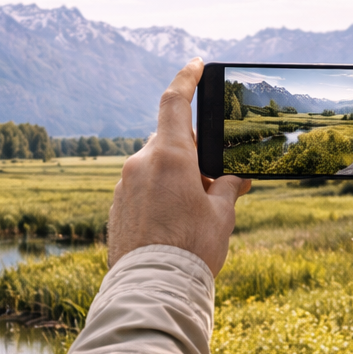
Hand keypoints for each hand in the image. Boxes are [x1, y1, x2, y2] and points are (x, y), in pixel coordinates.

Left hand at [108, 59, 250, 273]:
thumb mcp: (221, 215)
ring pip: (153, 165)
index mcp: (169, 156)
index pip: (174, 101)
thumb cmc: (191, 250)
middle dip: (189, 150)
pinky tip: (172, 221)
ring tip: (193, 210)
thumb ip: (228, 188)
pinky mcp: (116, 205)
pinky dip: (157, 192)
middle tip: (211, 177)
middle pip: (167, 139)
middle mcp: (140, 163)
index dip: (186, 78)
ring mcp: (124, 184)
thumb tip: (235, 179)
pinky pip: (140, 187)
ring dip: (173, 175)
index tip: (196, 65)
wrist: (152, 288)